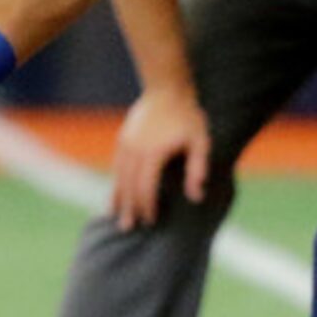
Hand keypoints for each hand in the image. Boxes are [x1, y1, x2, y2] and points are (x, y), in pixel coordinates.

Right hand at [110, 85, 210, 228]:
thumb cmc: (188, 117)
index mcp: (154, 153)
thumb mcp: (201, 141)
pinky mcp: (123, 139)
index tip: (151, 221)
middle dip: (129, 208)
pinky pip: (116, 166)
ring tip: (115, 217)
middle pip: (129, 186)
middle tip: (128, 228)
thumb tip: (196, 196)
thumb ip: (197, 169)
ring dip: (117, 198)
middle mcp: (135, 150)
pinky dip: (115, 182)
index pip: (146, 188)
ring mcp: (126, 144)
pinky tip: (116, 194)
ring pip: (118, 177)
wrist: (167, 88)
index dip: (148, 207)